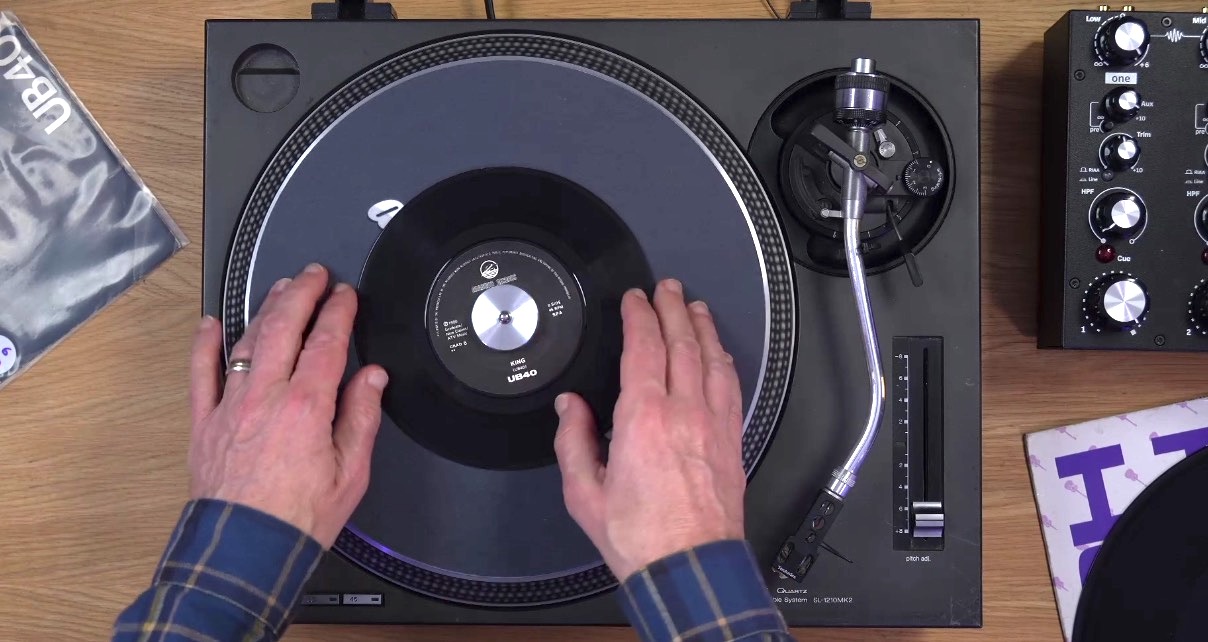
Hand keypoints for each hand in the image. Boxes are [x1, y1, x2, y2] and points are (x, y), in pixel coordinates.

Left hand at [188, 263, 387, 547]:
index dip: (339, 311)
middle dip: (301, 293)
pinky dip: (205, 345)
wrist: (246, 553)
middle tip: (314, 274)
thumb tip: (371, 378)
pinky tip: (211, 325)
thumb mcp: (352, 473)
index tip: (346, 294)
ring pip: (247, 342)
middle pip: (284, 328)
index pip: (327, 342)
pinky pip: (201, 374)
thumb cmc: (298, 519)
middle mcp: (265, 398)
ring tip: (281, 290)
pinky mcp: (205, 423)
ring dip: (265, 310)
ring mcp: (230, 407)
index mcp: (306, 407)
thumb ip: (361, 417)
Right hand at [554, 279, 745, 580]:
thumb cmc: (641, 537)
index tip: (635, 298)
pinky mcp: (731, 442)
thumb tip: (571, 407)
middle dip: (674, 309)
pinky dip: (724, 362)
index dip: (640, 316)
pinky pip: (731, 388)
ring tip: (695, 308)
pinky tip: (720, 355)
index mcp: (643, 418)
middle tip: (667, 287)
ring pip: (712, 360)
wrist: (690, 568)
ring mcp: (713, 425)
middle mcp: (683, 413)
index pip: (644, 348)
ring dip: (703, 328)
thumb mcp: (584, 493)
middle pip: (682, 344)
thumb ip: (574, 442)